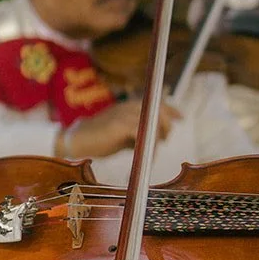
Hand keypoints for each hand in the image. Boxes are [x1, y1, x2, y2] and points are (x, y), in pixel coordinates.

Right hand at [60, 98, 179, 159]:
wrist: (77, 139)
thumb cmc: (100, 138)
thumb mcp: (124, 134)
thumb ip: (138, 134)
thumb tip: (155, 141)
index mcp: (130, 106)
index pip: (156, 102)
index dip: (170, 109)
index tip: (180, 118)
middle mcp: (128, 106)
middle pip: (158, 110)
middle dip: (166, 126)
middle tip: (165, 140)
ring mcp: (123, 114)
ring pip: (151, 122)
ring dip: (156, 139)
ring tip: (153, 153)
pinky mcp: (118, 125)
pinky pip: (141, 134)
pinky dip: (146, 147)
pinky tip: (145, 158)